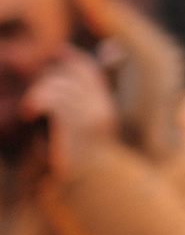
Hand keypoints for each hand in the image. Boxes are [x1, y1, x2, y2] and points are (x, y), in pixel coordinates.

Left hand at [21, 49, 116, 177]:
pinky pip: (53, 101)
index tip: (59, 52)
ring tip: (30, 108)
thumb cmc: (78, 155)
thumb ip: (77, 101)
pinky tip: (29, 114)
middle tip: (37, 97)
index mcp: (105, 108)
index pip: (90, 72)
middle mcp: (101, 110)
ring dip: (38, 94)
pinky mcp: (74, 126)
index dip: (74, 58)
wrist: (86, 183)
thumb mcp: (81, 126)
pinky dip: (36, 103)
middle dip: (48, 80)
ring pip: (58, 87)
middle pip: (70, 77)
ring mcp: (89, 119)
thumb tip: (68, 64)